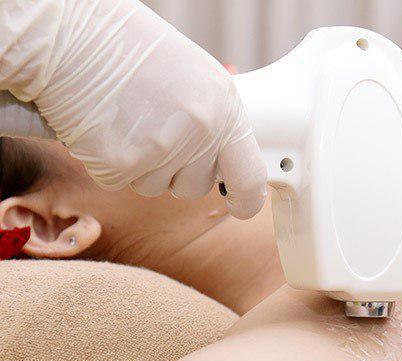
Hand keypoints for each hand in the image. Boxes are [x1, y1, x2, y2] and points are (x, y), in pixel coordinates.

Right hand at [0, 0, 265, 218]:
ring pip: (157, 188)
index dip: (247, 200)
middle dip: (176, 171)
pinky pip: (122, 182)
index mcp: (225, 109)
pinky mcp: (122, 164)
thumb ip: (216, 120)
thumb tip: (228, 161)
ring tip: (128, 121)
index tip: (241, 206)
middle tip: (154, 131)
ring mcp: (162, 150)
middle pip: (195, 187)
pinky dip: (110, 162)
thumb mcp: (195, 76)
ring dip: (141, 166)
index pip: (250, 176)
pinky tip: (106, 127)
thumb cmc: (132, 49)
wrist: (73, 35)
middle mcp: (201, 132)